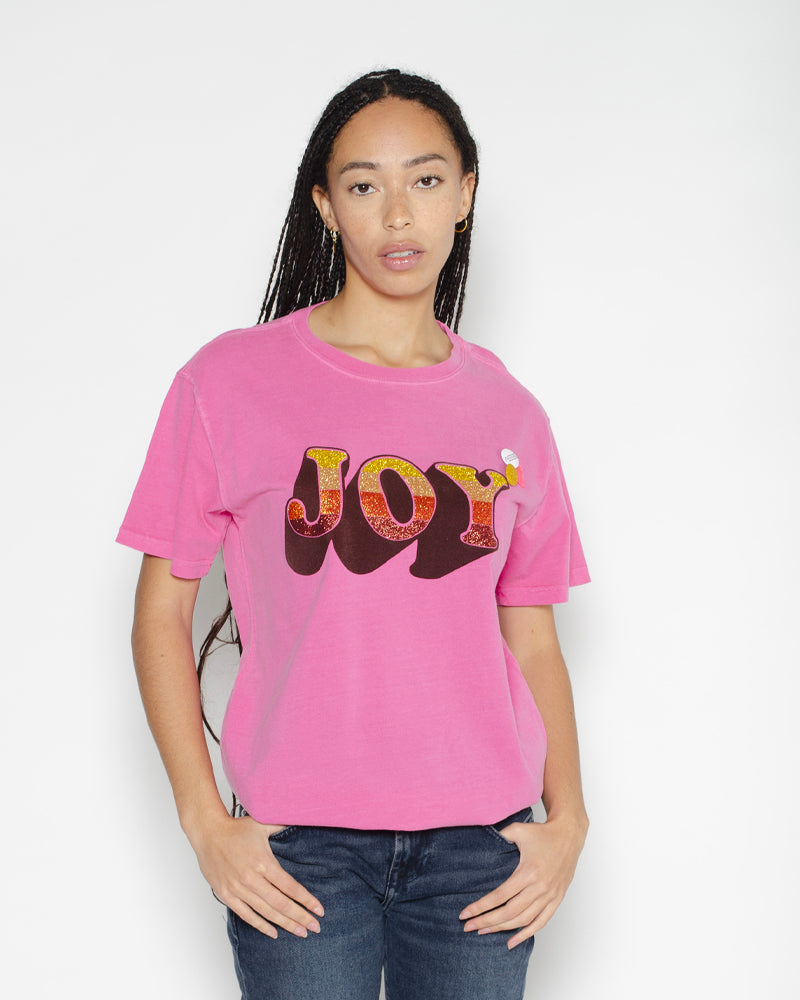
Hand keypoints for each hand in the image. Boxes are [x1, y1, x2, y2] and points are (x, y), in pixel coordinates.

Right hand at [190, 813, 324, 938]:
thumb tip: (301, 817)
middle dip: (300, 917)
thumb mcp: (262, 824)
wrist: (208, 833)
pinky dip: (261, 925)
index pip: (290, 887)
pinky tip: (274, 932)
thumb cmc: (236, 828)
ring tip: (301, 932)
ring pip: (266, 912)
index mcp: (264, 862)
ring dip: (285, 924)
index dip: (306, 900)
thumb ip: (283, 825)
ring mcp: (238, 889)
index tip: (319, 910)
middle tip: (315, 928)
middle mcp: (252, 878)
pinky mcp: (227, 895)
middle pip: (281, 904)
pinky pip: (246, 915)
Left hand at [459, 815, 586, 948]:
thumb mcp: (518, 830)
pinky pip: (541, 922)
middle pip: (509, 912)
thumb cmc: (542, 833)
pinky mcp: (556, 900)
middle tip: (468, 927)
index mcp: (528, 872)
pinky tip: (512, 942)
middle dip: (486, 921)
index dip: (481, 907)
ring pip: (523, 920)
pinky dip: (526, 934)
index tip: (465, 914)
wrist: (569, 836)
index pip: (500, 896)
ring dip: (502, 928)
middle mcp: (539, 887)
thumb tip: (480, 840)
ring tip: (484, 931)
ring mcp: (549, 896)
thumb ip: (499, 836)